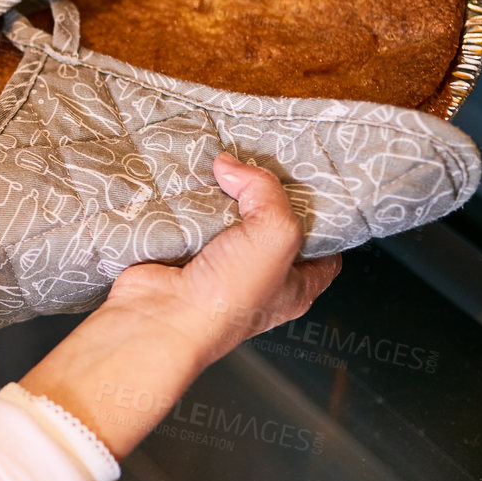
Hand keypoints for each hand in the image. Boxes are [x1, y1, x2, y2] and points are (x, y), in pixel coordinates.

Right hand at [20, 152, 341, 458]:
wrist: (159, 318)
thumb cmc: (226, 298)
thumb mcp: (275, 234)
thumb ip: (266, 191)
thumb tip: (232, 166)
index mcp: (294, 285)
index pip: (322, 248)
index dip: (321, 217)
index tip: (313, 184)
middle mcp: (258, 279)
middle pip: (270, 224)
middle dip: (265, 195)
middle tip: (262, 162)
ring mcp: (217, 268)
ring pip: (227, 218)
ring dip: (221, 194)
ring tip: (222, 162)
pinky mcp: (181, 256)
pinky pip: (189, 219)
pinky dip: (187, 201)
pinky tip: (189, 179)